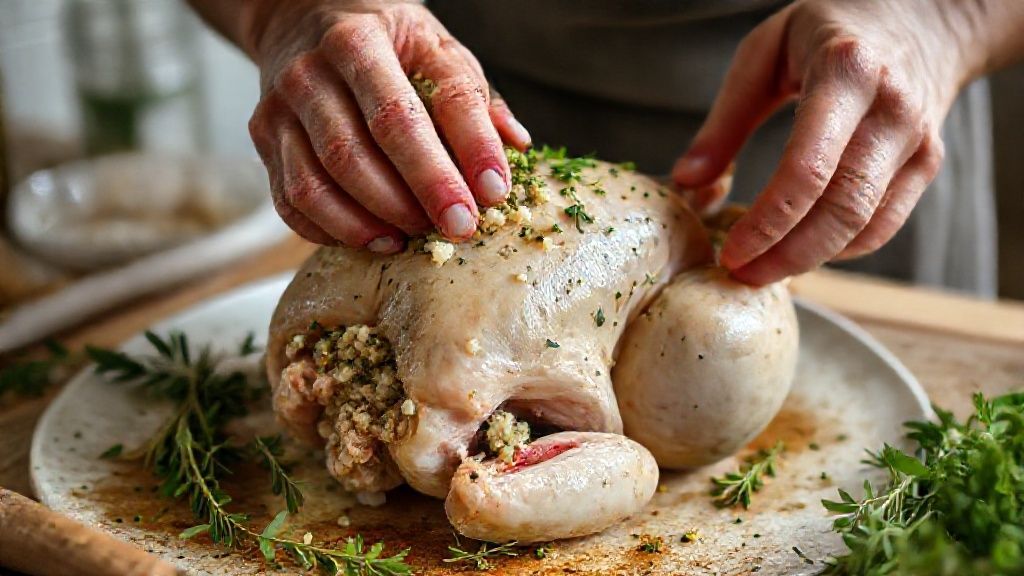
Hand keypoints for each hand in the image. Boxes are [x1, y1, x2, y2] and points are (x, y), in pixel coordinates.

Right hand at [243, 1, 530, 249]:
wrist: (298, 19)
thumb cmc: (382, 42)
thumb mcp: (433, 47)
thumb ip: (471, 96)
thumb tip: (515, 145)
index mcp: (363, 39)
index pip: (422, 101)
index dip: (465, 150)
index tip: (495, 192)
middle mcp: (314, 70)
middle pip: (367, 145)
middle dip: (421, 193)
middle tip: (460, 227)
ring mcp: (281, 107)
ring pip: (322, 180)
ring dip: (375, 220)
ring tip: (414, 238)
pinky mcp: (264, 140)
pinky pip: (293, 201)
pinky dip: (334, 230)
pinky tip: (374, 239)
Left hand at [672, 0, 974, 284]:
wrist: (923, 17)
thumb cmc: (827, 30)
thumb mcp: (764, 53)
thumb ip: (724, 121)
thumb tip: (687, 181)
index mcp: (846, 72)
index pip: (807, 170)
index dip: (766, 224)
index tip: (729, 252)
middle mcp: (891, 109)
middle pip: (841, 210)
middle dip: (786, 255)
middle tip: (741, 275)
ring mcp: (917, 140)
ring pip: (866, 226)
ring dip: (811, 259)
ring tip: (763, 269)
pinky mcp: (927, 164)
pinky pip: (885, 225)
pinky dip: (842, 249)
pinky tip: (802, 251)